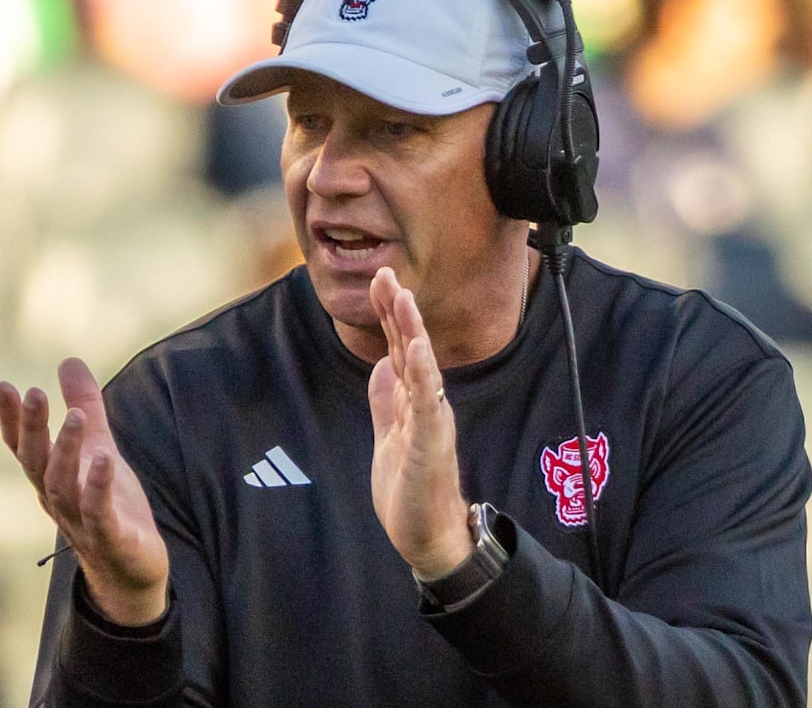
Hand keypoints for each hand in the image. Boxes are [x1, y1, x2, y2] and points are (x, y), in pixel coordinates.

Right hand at [0, 357, 168, 624]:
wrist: (132, 570)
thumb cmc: (110, 506)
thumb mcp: (100, 447)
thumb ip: (85, 405)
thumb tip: (68, 360)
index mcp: (51, 479)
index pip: (24, 447)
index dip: (12, 420)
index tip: (4, 386)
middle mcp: (58, 500)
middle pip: (37, 462)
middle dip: (32, 428)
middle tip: (32, 393)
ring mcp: (81, 521)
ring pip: (63, 486)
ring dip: (67, 450)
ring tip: (76, 416)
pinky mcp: (110, 537)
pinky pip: (99, 512)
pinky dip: (99, 487)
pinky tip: (105, 460)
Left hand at [367, 268, 472, 579]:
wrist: (428, 537)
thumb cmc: (411, 490)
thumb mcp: (388, 436)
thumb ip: (385, 401)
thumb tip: (380, 365)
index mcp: (413, 402)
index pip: (401, 349)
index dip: (391, 315)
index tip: (381, 280)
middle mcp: (426, 405)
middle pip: (411, 349)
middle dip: (398, 311)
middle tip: (387, 275)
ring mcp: (430, 422)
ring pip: (421, 369)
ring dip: (411, 332)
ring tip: (401, 299)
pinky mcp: (431, 444)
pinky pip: (427, 404)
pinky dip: (423, 374)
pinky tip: (418, 348)